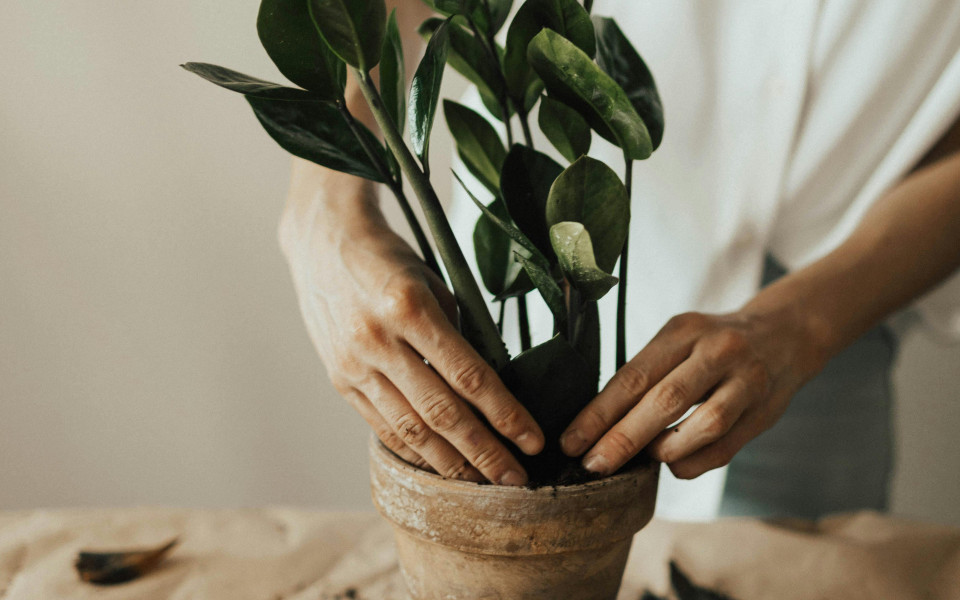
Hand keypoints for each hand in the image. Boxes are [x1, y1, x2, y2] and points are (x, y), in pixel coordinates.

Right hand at [280, 184, 543, 485]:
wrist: (323, 242)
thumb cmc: (391, 259)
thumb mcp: (433, 283)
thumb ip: (458, 334)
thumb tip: (491, 387)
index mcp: (410, 307)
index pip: (469, 375)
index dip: (505, 414)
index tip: (533, 440)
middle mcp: (378, 340)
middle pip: (442, 412)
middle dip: (484, 452)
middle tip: (516, 480)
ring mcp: (354, 363)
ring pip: (410, 429)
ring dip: (450, 463)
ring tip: (482, 483)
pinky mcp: (339, 378)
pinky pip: (382, 425)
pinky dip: (413, 450)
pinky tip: (439, 465)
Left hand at [559, 308, 825, 478]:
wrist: (785, 334)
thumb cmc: (712, 344)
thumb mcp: (679, 340)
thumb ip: (647, 374)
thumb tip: (598, 424)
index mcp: (683, 330)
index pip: (633, 375)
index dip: (599, 413)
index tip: (571, 441)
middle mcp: (717, 350)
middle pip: (665, 399)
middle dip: (623, 438)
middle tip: (593, 465)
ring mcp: (746, 380)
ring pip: (703, 424)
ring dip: (665, 449)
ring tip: (643, 460)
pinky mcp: (765, 410)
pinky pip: (726, 447)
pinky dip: (694, 462)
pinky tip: (674, 464)